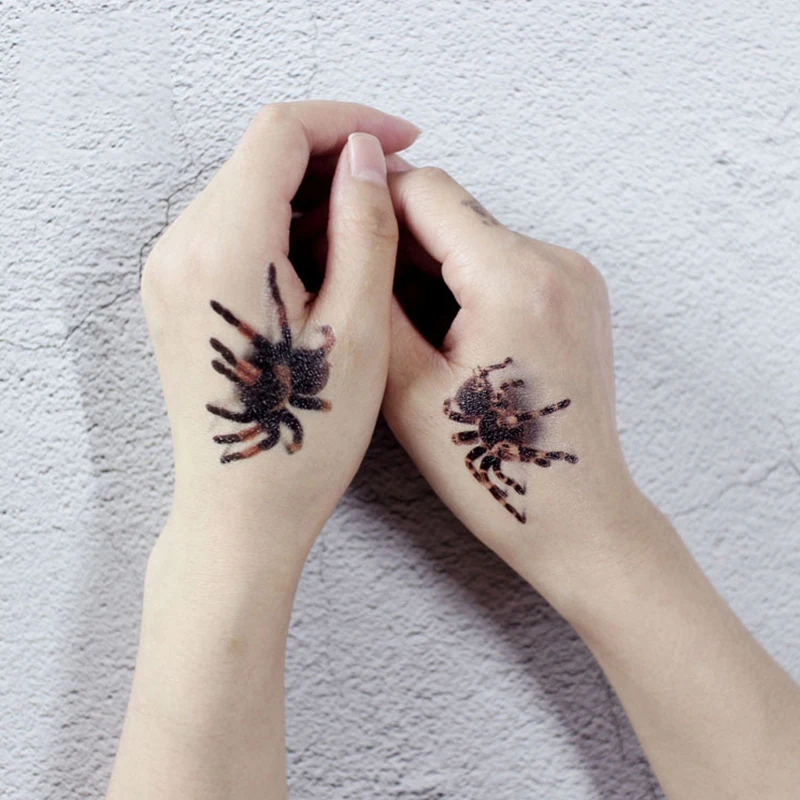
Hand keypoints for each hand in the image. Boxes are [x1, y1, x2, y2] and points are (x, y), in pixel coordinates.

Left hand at [141, 101, 418, 576]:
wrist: (240, 511)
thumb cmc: (305, 435)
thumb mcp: (359, 326)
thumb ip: (364, 225)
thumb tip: (366, 157)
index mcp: (224, 245)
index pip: (281, 132)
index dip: (349, 124)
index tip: (401, 140)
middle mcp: (181, 246)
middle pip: (260, 156)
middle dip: (333, 159)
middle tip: (394, 192)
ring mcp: (170, 271)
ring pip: (246, 191)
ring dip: (309, 196)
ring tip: (367, 234)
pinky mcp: (176, 295)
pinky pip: (230, 229)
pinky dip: (280, 227)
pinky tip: (323, 263)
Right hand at [382, 158, 653, 606]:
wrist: (578, 513)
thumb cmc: (496, 468)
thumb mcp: (410, 389)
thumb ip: (375, 302)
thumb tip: (349, 245)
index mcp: (514, 278)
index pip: (427, 190)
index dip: (369, 199)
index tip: (331, 224)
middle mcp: (556, 261)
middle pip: (454, 209)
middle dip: (396, 234)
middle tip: (352, 275)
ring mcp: (574, 276)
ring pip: (478, 234)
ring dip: (429, 259)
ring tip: (393, 311)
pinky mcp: (578, 295)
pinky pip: (507, 260)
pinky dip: (466, 277)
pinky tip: (439, 323)